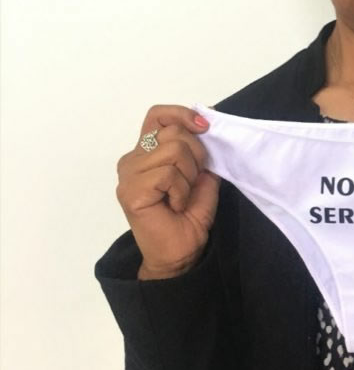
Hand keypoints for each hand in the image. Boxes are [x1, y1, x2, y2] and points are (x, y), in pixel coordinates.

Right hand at [116, 105, 220, 278]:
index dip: (183, 114)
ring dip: (190, 176)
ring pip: (174, 150)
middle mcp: (133, 159)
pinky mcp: (131, 190)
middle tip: (192, 182)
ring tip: (181, 197)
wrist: (179, 254)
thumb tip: (208, 123)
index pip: (158, 115)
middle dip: (197, 155)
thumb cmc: (188, 217)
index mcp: (147, 152)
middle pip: (173, 132)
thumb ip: (201, 151)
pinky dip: (181, 190)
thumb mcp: (203, 177)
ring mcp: (129, 175)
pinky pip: (168, 174)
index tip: (205, 126)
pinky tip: (175, 206)